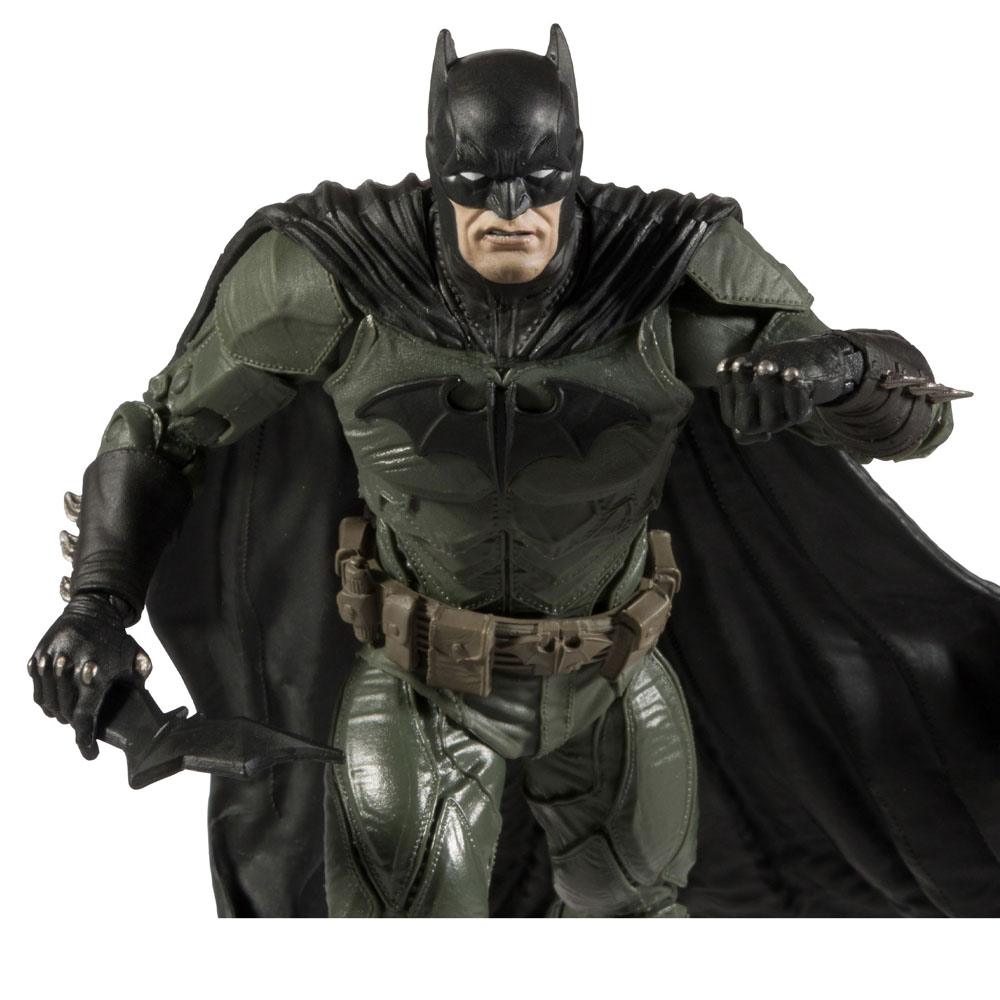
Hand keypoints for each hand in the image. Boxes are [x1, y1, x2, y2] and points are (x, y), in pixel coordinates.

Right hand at [29, 593, 152, 758]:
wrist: (92, 610)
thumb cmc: (115, 639)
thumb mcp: (134, 657)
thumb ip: (141, 677)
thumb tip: (146, 696)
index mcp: (96, 673)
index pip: (83, 717)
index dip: (85, 741)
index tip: (90, 754)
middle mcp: (70, 669)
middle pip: (65, 714)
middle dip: (75, 724)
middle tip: (84, 725)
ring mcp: (51, 663)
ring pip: (48, 705)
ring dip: (59, 714)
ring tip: (70, 713)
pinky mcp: (38, 658)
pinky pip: (38, 691)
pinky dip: (46, 700)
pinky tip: (58, 700)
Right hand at [715, 334, 863, 442]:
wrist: (804, 360)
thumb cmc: (770, 363)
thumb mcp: (746, 365)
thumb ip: (729, 369)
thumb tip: (725, 367)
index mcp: (743, 418)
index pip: (729, 417)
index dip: (727, 392)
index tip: (730, 365)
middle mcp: (760, 425)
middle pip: (746, 424)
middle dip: (743, 394)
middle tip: (741, 365)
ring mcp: (782, 423)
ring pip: (770, 421)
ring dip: (767, 391)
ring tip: (765, 364)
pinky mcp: (802, 414)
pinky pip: (796, 411)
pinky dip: (793, 392)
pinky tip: (791, 371)